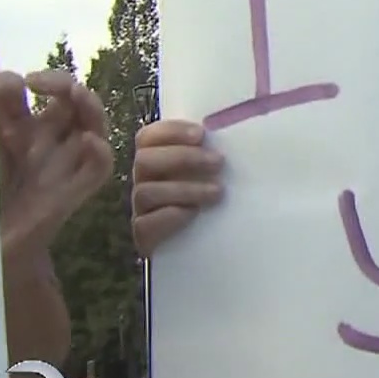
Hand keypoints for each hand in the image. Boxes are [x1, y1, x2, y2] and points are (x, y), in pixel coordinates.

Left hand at [0, 70, 112, 258]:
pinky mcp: (72, 193)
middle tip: (35, 82)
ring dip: (89, 104)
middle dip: (58, 81)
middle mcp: (42, 140)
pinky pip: (99, 169)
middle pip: (68, 97)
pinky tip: (88, 142)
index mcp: (11, 126)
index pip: (13, 89)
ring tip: (74, 94)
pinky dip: (100, 152)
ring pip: (92, 124)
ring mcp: (61, 165)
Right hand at [132, 120, 224, 255]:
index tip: (201, 134)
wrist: (217, 246)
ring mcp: (142, 209)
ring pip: (146, 192)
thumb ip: (215, 154)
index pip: (148, 137)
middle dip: (183, 157)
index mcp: (158, 159)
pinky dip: (169, 216)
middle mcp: (145, 181)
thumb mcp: (219, 173)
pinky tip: (193, 214)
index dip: (171, 131)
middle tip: (218, 162)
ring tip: (217, 192)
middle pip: (145, 160)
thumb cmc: (220, 202)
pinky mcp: (145, 236)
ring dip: (185, 189)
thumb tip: (235, 136)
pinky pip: (145, 224)